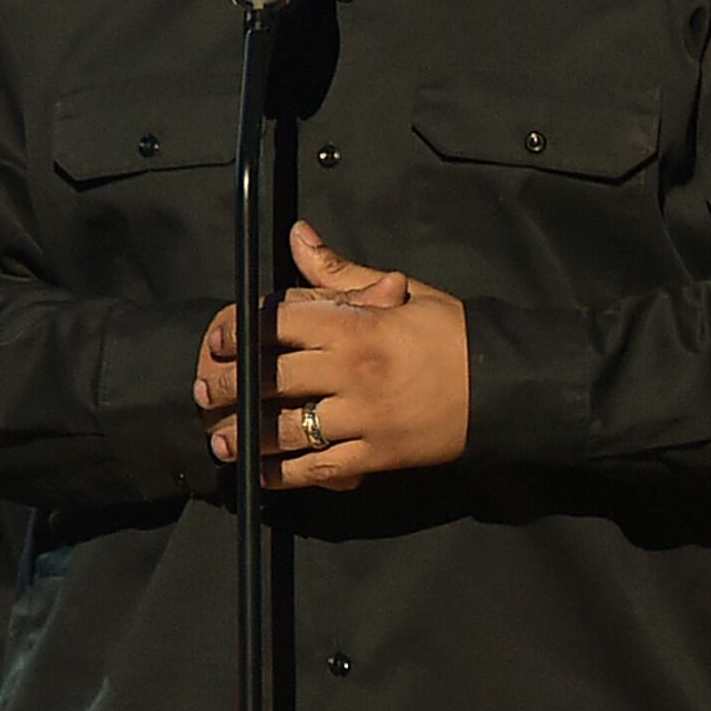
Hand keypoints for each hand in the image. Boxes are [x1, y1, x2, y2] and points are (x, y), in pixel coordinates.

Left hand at [193, 223, 472, 487]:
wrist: (505, 385)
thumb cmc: (453, 334)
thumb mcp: (404, 293)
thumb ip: (342, 272)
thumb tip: (298, 236)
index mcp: (357, 326)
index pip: (281, 324)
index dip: (241, 331)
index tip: (220, 341)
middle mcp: (352, 372)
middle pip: (270, 380)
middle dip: (229, 388)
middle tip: (205, 394)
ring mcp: (363, 417)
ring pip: (287, 430)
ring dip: (246, 437)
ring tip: (219, 441)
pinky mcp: (376, 455)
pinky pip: (319, 468)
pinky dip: (284, 474)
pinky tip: (261, 473)